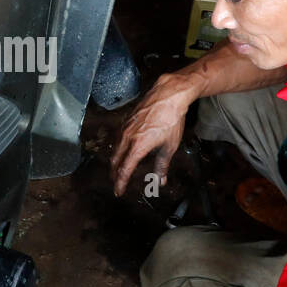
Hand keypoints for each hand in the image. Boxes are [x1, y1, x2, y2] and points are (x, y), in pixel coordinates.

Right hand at [110, 72, 195, 196]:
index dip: (120, 183)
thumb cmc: (171, 119)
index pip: (124, 170)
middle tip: (116, 183)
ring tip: (117, 169)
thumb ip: (162, 165)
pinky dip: (117, 148)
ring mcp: (125, 128)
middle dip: (115, 174)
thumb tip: (161, 180)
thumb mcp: (170, 146)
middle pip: (115, 161)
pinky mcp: (126, 120)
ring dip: (115, 161)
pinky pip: (118, 138)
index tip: (118, 191)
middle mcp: (127, 138)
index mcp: (138, 147)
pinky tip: (121, 149)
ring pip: (115, 149)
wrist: (168, 95)